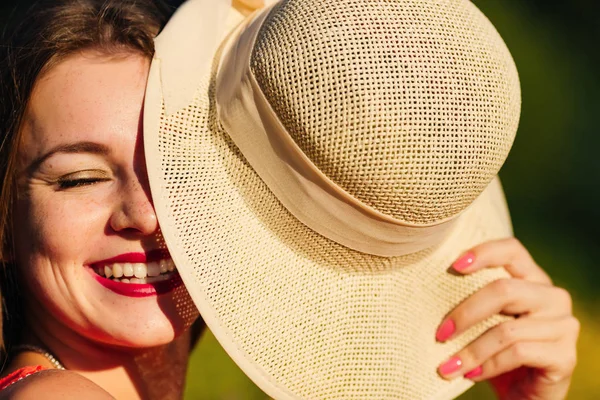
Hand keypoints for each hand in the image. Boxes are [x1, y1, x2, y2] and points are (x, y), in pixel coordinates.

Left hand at [435, 238, 578, 399]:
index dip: (484, 252)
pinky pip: (518, 353)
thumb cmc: (496, 350)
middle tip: (440, 334)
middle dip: (465, 313)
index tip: (454, 266)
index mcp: (532, 279)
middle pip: (504, 290)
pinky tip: (471, 374)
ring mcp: (563, 325)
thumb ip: (472, 300)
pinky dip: (488, 365)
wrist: (525, 394)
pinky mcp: (565, 356)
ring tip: (448, 365)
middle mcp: (553, 296)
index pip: (512, 250)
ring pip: (507, 329)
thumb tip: (429, 288)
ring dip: (471, 350)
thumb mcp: (484, 321)